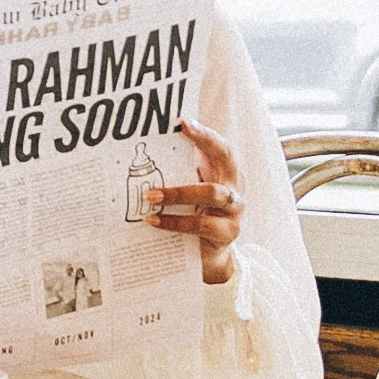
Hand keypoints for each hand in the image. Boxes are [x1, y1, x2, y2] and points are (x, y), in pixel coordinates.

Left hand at [144, 115, 242, 284]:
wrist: (208, 256)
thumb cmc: (195, 215)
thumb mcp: (189, 191)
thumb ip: (178, 174)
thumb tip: (143, 154)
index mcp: (226, 172)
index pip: (220, 146)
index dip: (204, 133)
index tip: (181, 122)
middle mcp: (235, 187)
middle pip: (225, 159)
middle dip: (198, 148)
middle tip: (168, 145)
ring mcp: (235, 211)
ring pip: (212, 193)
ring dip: (178, 192)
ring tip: (149, 196)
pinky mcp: (227, 234)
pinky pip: (202, 225)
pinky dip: (175, 222)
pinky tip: (153, 221)